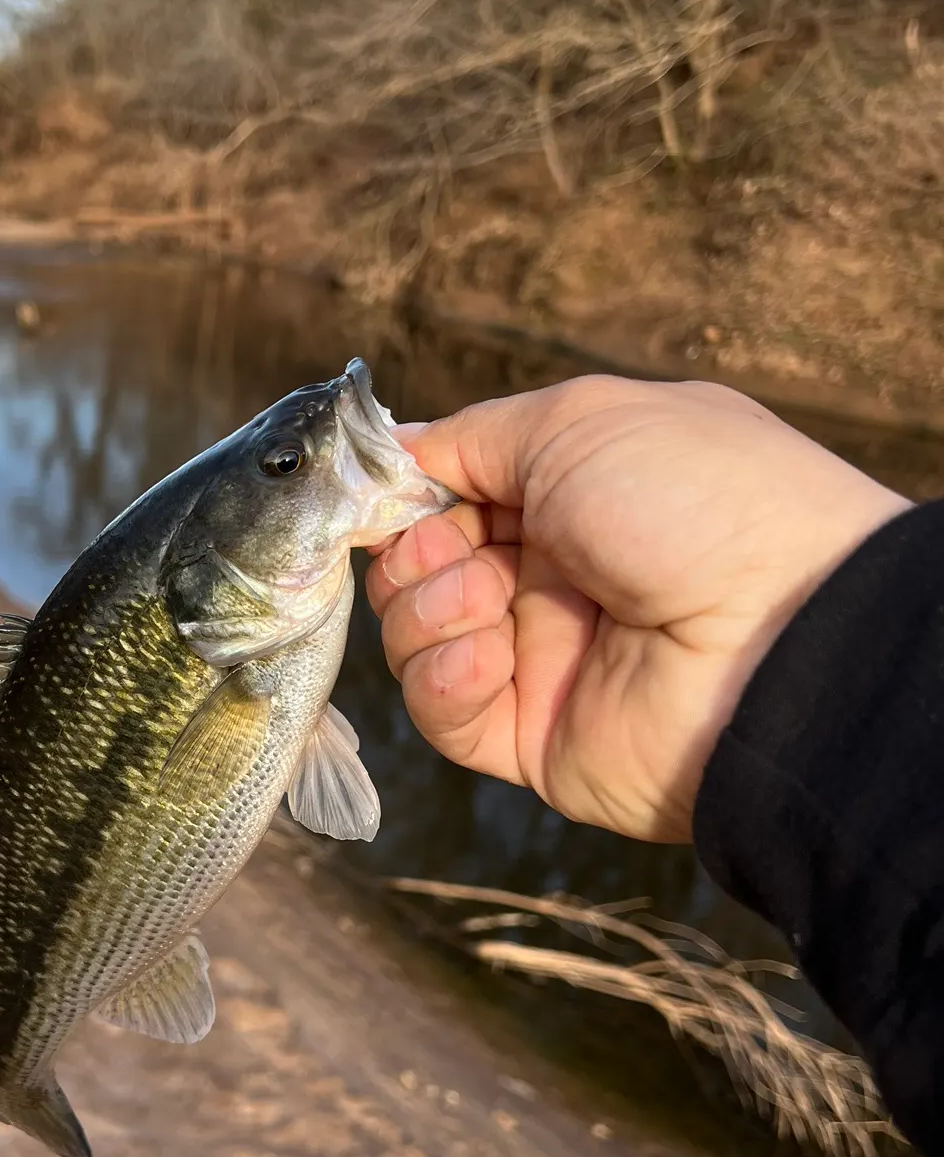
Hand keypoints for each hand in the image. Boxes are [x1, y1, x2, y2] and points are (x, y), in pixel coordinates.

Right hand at [367, 377, 910, 841]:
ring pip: (418, 636)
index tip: (379, 494)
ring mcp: (541, 657)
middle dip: (411, 554)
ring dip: (427, 611)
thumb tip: (399, 451)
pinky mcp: (531, 734)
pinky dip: (443, 679)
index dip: (404, 495)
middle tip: (449, 551)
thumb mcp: (578, 422)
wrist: (778, 637)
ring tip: (485, 603)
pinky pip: (444, 712)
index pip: (448, 495)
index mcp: (568, 496)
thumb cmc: (693, 503)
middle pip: (418, 567)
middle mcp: (552, 574)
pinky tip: (487, 657)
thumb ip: (472, 436)